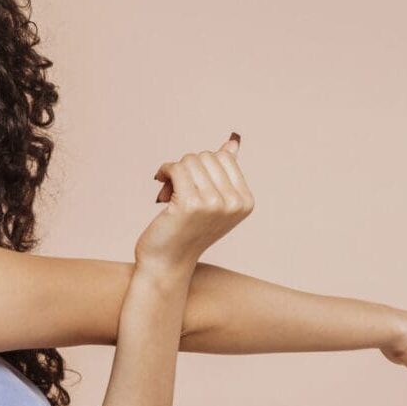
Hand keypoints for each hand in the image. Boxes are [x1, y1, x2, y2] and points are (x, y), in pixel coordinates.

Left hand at [135, 132, 252, 271]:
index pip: (224, 158)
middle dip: (189, 168)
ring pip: (190, 161)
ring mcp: (213, 203)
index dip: (202, 166)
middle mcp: (233, 203)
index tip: (192, 183)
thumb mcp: (213, 202)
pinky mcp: (190, 203)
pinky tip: (161, 180)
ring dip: (175, 171)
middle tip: (179, 189)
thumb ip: (224, 174)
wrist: (167, 262)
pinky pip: (176, 168)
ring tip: (170, 191)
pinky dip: (165, 170)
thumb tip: (232, 143)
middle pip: (207, 157)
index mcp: (245, 201)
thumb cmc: (187, 231)